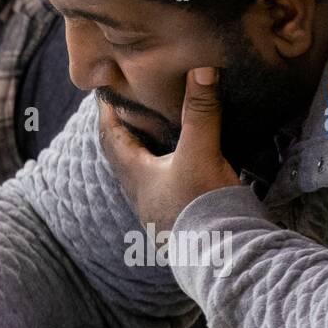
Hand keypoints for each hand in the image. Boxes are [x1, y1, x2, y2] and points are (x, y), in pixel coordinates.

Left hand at [99, 67, 240, 233]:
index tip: (104, 89)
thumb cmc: (201, 205)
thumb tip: (202, 69)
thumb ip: (200, 112)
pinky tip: (184, 161)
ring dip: (147, 147)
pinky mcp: (177, 216)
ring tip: (157, 127)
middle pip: (123, 151)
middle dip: (125, 126)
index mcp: (134, 173)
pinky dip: (168, 165)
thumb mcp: (201, 153)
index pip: (110, 134)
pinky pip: (164, 183)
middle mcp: (139, 191)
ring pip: (144, 169)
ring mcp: (157, 207)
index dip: (106, 109)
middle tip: (130, 103)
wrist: (223, 258)